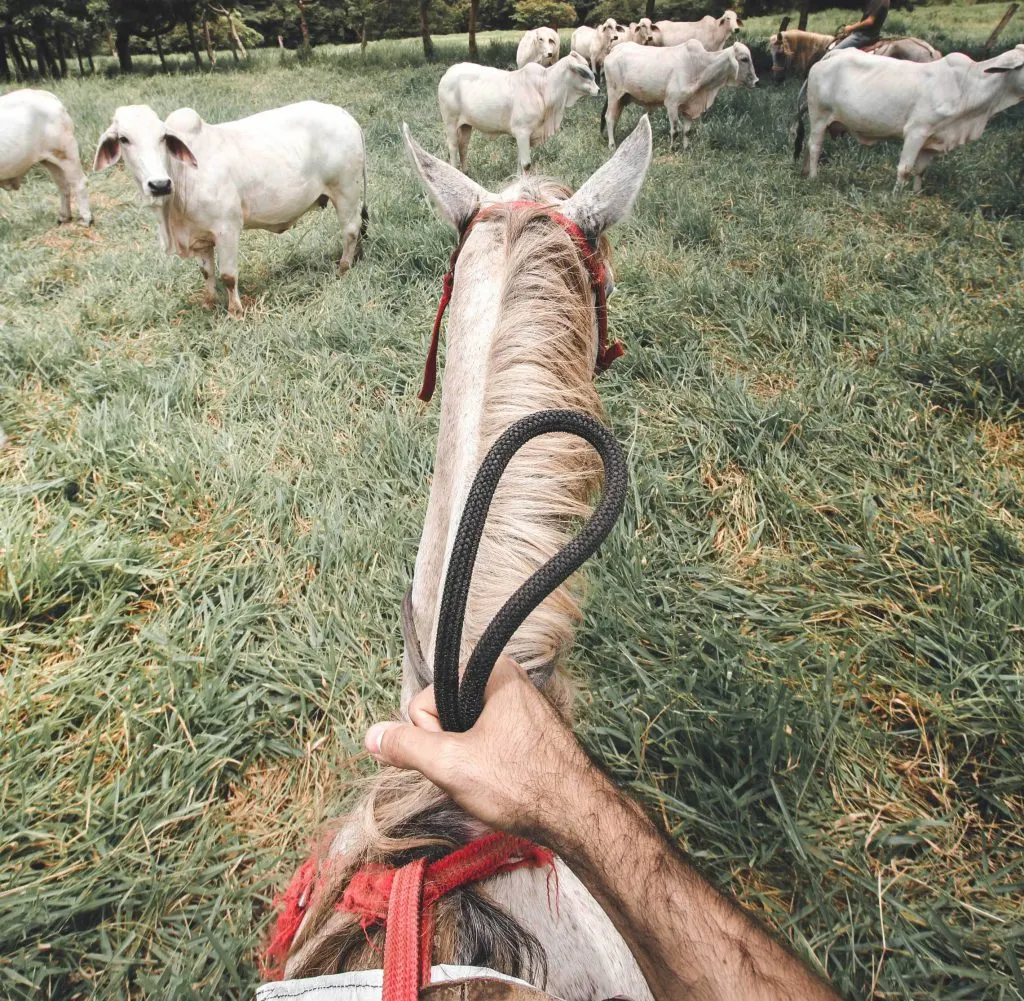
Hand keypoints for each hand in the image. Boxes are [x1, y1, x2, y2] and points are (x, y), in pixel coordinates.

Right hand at [365, 656, 597, 843]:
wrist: (579, 816)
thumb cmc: (521, 784)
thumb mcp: (450, 765)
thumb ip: (405, 746)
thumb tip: (371, 735)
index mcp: (492, 672)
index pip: (426, 700)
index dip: (432, 736)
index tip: (459, 757)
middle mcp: (507, 680)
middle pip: (444, 713)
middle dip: (449, 749)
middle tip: (477, 772)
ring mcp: (518, 705)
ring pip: (463, 732)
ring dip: (465, 760)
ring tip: (493, 780)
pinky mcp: (527, 730)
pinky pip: (485, 741)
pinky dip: (484, 764)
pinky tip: (502, 781)